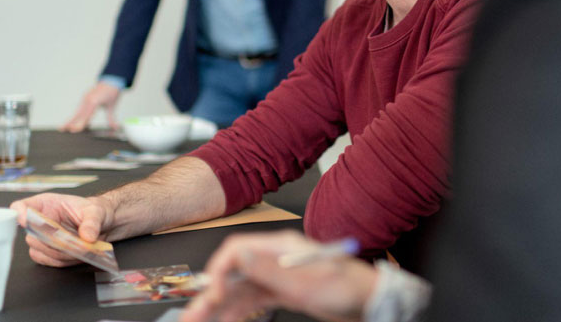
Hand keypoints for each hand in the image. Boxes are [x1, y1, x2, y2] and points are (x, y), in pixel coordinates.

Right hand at [9, 193, 112, 266]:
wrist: (104, 224)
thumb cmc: (95, 211)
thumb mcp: (96, 211)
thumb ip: (92, 222)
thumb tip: (87, 236)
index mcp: (47, 204)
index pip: (22, 206)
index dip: (20, 213)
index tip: (25, 219)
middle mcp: (41, 220)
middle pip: (31, 235)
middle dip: (53, 241)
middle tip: (73, 242)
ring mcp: (42, 237)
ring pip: (38, 250)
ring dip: (60, 253)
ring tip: (80, 248)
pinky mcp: (47, 251)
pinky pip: (46, 260)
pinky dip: (62, 260)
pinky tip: (75, 255)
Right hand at [61, 81, 121, 131]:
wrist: (112, 79)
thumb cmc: (112, 91)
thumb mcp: (112, 105)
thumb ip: (111, 118)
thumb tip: (115, 128)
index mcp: (94, 101)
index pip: (85, 115)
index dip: (79, 123)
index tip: (74, 130)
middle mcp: (87, 99)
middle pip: (78, 113)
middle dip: (70, 122)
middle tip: (62, 129)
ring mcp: (85, 98)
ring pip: (77, 111)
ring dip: (71, 119)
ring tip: (63, 127)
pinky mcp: (85, 97)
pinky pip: (80, 107)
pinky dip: (77, 115)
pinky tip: (74, 121)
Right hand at [180, 231, 377, 321]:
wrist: (368, 301)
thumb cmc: (346, 287)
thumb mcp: (305, 282)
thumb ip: (270, 269)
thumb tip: (239, 254)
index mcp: (280, 247)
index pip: (238, 250)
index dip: (220, 271)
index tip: (216, 294)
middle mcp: (276, 258)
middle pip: (235, 272)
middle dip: (212, 293)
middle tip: (192, 315)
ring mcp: (279, 275)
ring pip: (241, 289)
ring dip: (220, 305)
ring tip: (200, 320)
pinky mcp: (284, 291)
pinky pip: (253, 299)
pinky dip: (238, 310)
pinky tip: (226, 320)